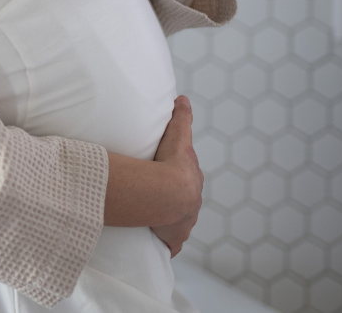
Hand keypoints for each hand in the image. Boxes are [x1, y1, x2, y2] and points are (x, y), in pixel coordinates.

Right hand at [150, 96, 202, 255]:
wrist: (169, 193)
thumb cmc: (171, 163)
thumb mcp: (177, 135)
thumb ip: (181, 116)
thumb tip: (182, 98)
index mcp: (192, 180)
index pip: (186, 178)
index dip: (177, 176)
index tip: (167, 176)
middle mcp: (191, 203)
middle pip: (182, 201)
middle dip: (173, 199)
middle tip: (155, 196)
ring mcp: (183, 223)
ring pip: (175, 222)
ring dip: (166, 221)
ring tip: (149, 218)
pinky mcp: (171, 239)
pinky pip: (167, 242)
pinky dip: (162, 242)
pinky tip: (152, 241)